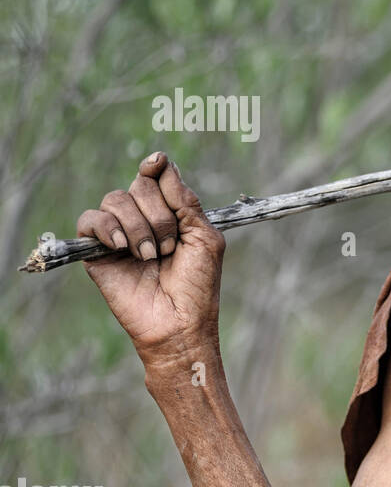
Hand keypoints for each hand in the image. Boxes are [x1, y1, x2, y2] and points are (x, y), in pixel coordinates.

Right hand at [76, 151, 225, 364]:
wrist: (179, 323)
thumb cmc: (198, 285)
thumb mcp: (204, 238)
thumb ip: (185, 201)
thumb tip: (162, 164)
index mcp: (171, 214)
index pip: (157, 178)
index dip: (155, 167)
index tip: (157, 164)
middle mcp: (143, 220)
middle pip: (139, 186)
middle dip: (159, 214)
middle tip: (170, 247)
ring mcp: (119, 235)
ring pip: (115, 199)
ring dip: (139, 226)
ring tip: (152, 256)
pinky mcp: (96, 252)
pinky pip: (90, 220)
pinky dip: (107, 228)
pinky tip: (123, 248)